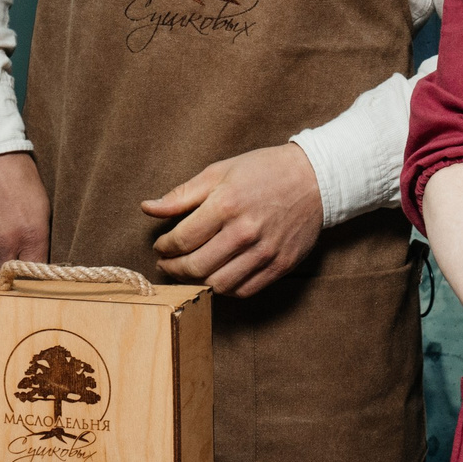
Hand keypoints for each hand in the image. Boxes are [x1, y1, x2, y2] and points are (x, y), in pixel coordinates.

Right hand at [0, 152, 49, 276]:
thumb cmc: (18, 179)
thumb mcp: (41, 209)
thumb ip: (39, 242)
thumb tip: (36, 267)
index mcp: (30, 234)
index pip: (34, 278)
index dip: (34, 285)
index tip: (34, 287)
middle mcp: (3, 242)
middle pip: (7, 284)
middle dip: (11, 287)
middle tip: (14, 288)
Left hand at [141, 142, 321, 296]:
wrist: (315, 178)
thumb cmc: (263, 171)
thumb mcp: (219, 172)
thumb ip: (181, 194)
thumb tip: (147, 208)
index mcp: (226, 205)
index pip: (181, 240)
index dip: (164, 248)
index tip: (160, 247)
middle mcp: (244, 232)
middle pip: (196, 267)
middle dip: (173, 269)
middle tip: (167, 264)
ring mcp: (264, 252)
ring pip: (218, 284)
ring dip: (197, 282)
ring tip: (190, 271)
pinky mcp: (280, 266)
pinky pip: (244, 290)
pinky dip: (224, 289)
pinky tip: (217, 275)